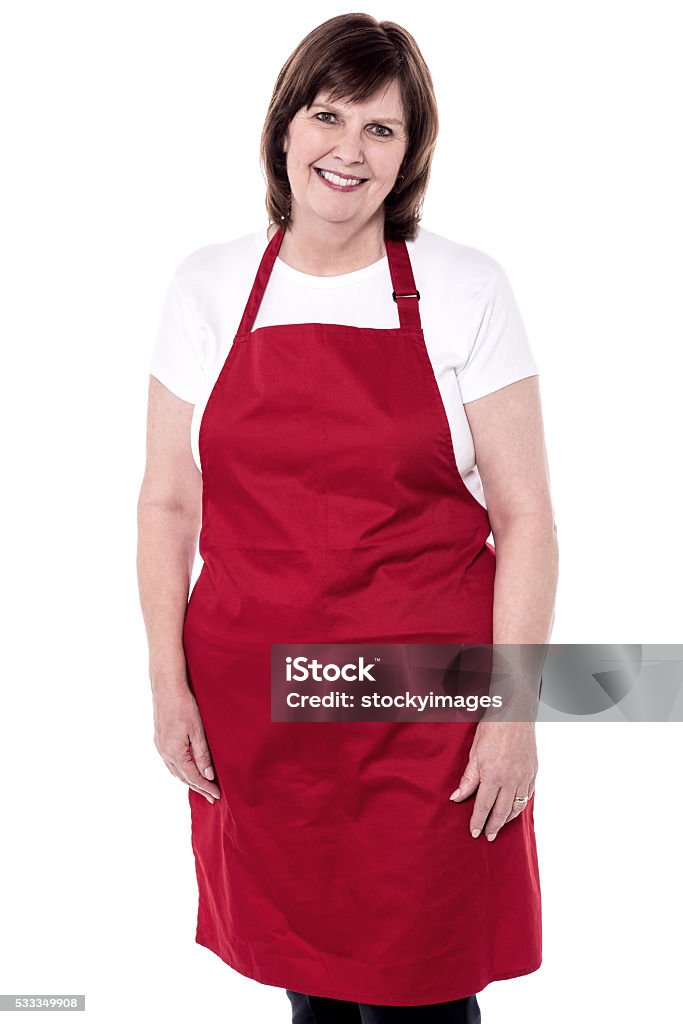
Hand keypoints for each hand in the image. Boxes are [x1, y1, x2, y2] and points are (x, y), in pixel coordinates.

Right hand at [152, 683, 220, 803]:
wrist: (167, 689)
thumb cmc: (185, 706)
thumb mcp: (198, 731)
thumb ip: (202, 755)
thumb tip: (207, 775)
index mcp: (175, 752)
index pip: (193, 777)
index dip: (206, 787)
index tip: (217, 796)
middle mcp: (165, 753)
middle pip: (183, 777)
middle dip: (198, 788)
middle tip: (212, 797)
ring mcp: (160, 747)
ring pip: (175, 771)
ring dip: (189, 780)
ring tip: (201, 787)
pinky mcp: (159, 740)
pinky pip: (170, 762)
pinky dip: (181, 770)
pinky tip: (187, 770)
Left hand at [449, 722, 536, 840]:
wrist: (515, 715)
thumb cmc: (492, 729)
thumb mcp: (474, 753)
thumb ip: (468, 779)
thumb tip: (456, 797)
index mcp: (493, 775)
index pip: (484, 806)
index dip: (478, 821)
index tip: (474, 832)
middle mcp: (510, 780)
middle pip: (501, 811)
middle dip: (493, 826)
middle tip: (488, 836)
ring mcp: (524, 776)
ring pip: (517, 806)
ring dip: (508, 819)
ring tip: (500, 826)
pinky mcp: (533, 772)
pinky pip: (528, 795)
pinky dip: (521, 805)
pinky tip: (515, 808)